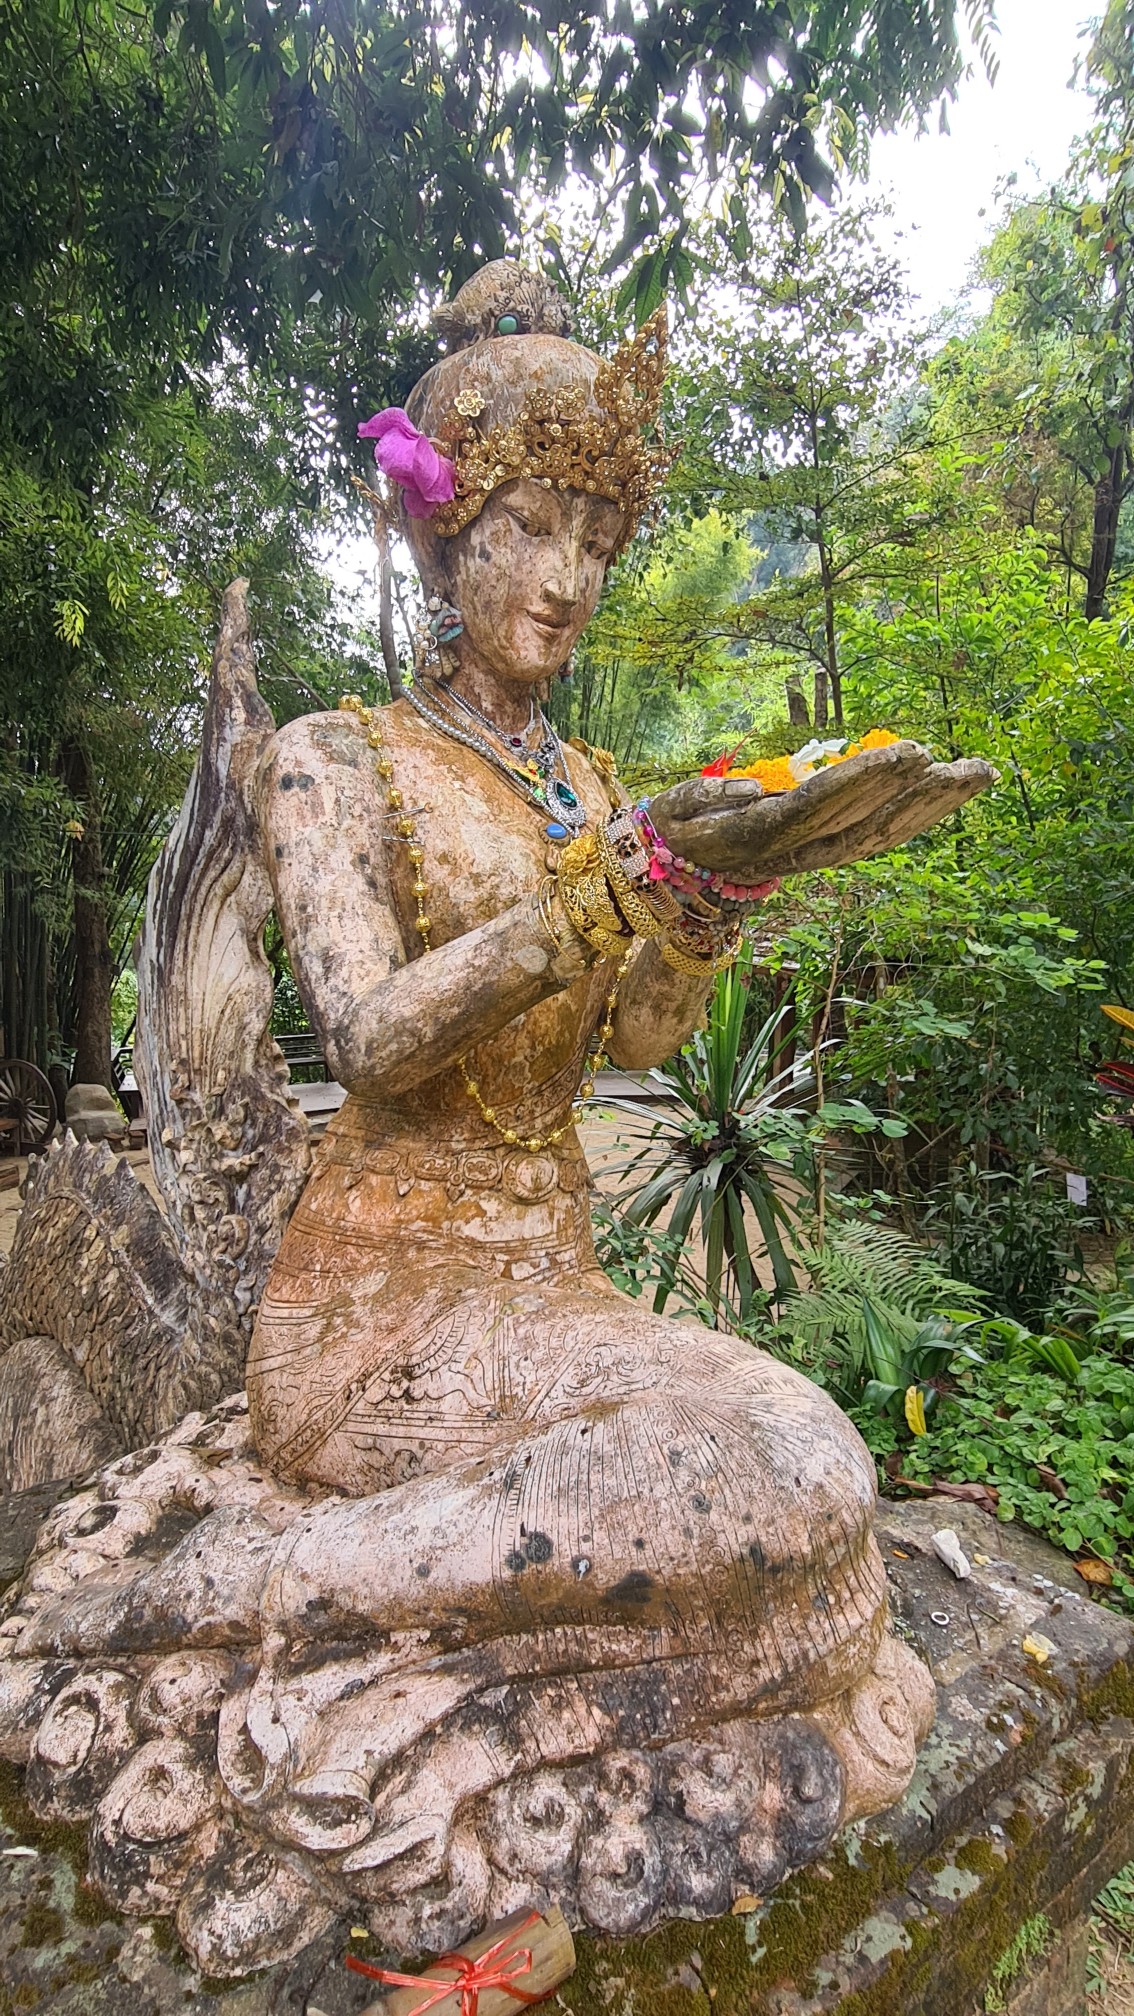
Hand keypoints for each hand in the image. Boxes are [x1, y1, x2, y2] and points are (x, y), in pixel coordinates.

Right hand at [648, 740, 997, 880]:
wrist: (682, 874)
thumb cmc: (678, 826)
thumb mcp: (675, 807)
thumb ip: (705, 797)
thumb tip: (753, 789)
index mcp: (760, 836)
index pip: (820, 805)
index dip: (866, 779)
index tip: (907, 751)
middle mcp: (798, 852)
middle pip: (866, 824)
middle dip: (917, 793)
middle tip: (964, 763)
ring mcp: (819, 856)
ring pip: (885, 834)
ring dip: (934, 807)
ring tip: (978, 774)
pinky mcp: (830, 851)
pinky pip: (882, 836)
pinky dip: (921, 815)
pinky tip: (953, 791)